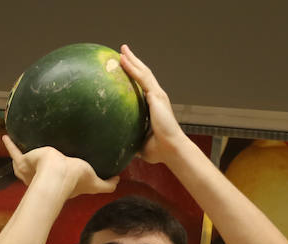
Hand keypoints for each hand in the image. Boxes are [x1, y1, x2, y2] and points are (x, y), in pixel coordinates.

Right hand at [2, 137, 117, 198]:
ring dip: (21, 156)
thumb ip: (107, 183)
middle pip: (40, 172)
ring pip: (25, 162)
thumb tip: (118, 179)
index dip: (62, 174)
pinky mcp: (25, 160)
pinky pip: (15, 152)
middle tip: (40, 157)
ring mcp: (32, 169)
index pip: (60, 178)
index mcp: (61, 181)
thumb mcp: (95, 182)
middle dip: (39, 167)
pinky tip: (5, 136)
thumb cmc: (75, 180)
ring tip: (21, 146)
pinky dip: (9, 145)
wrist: (56, 176)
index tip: (64, 168)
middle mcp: (44, 176)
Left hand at [118, 44, 187, 164]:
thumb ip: (129, 138)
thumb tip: (116, 144)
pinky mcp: (156, 96)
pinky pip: (142, 79)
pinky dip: (132, 68)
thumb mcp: (138, 142)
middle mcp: (157, 96)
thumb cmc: (158, 150)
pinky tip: (123, 61)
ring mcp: (158, 95)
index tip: (125, 66)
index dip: (135, 74)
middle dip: (133, 61)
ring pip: (143, 72)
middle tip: (122, 51)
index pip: (143, 85)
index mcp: (154, 105)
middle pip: (144, 74)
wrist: (171, 149)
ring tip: (122, 50)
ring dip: (132, 60)